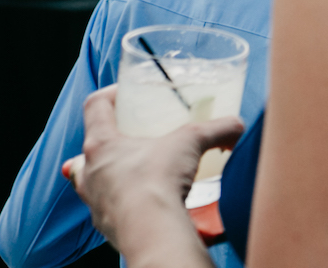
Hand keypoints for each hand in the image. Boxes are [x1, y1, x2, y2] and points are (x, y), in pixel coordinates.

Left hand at [63, 86, 242, 258]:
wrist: (152, 232)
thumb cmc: (157, 182)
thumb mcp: (192, 142)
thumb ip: (217, 129)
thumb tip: (236, 125)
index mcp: (101, 144)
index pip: (94, 106)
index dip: (110, 95)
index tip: (127, 95)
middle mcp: (91, 172)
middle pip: (91, 147)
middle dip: (111, 142)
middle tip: (135, 138)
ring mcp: (95, 201)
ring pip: (95, 180)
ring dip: (114, 174)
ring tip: (140, 171)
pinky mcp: (107, 225)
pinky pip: (111, 208)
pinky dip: (127, 202)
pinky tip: (148, 200)